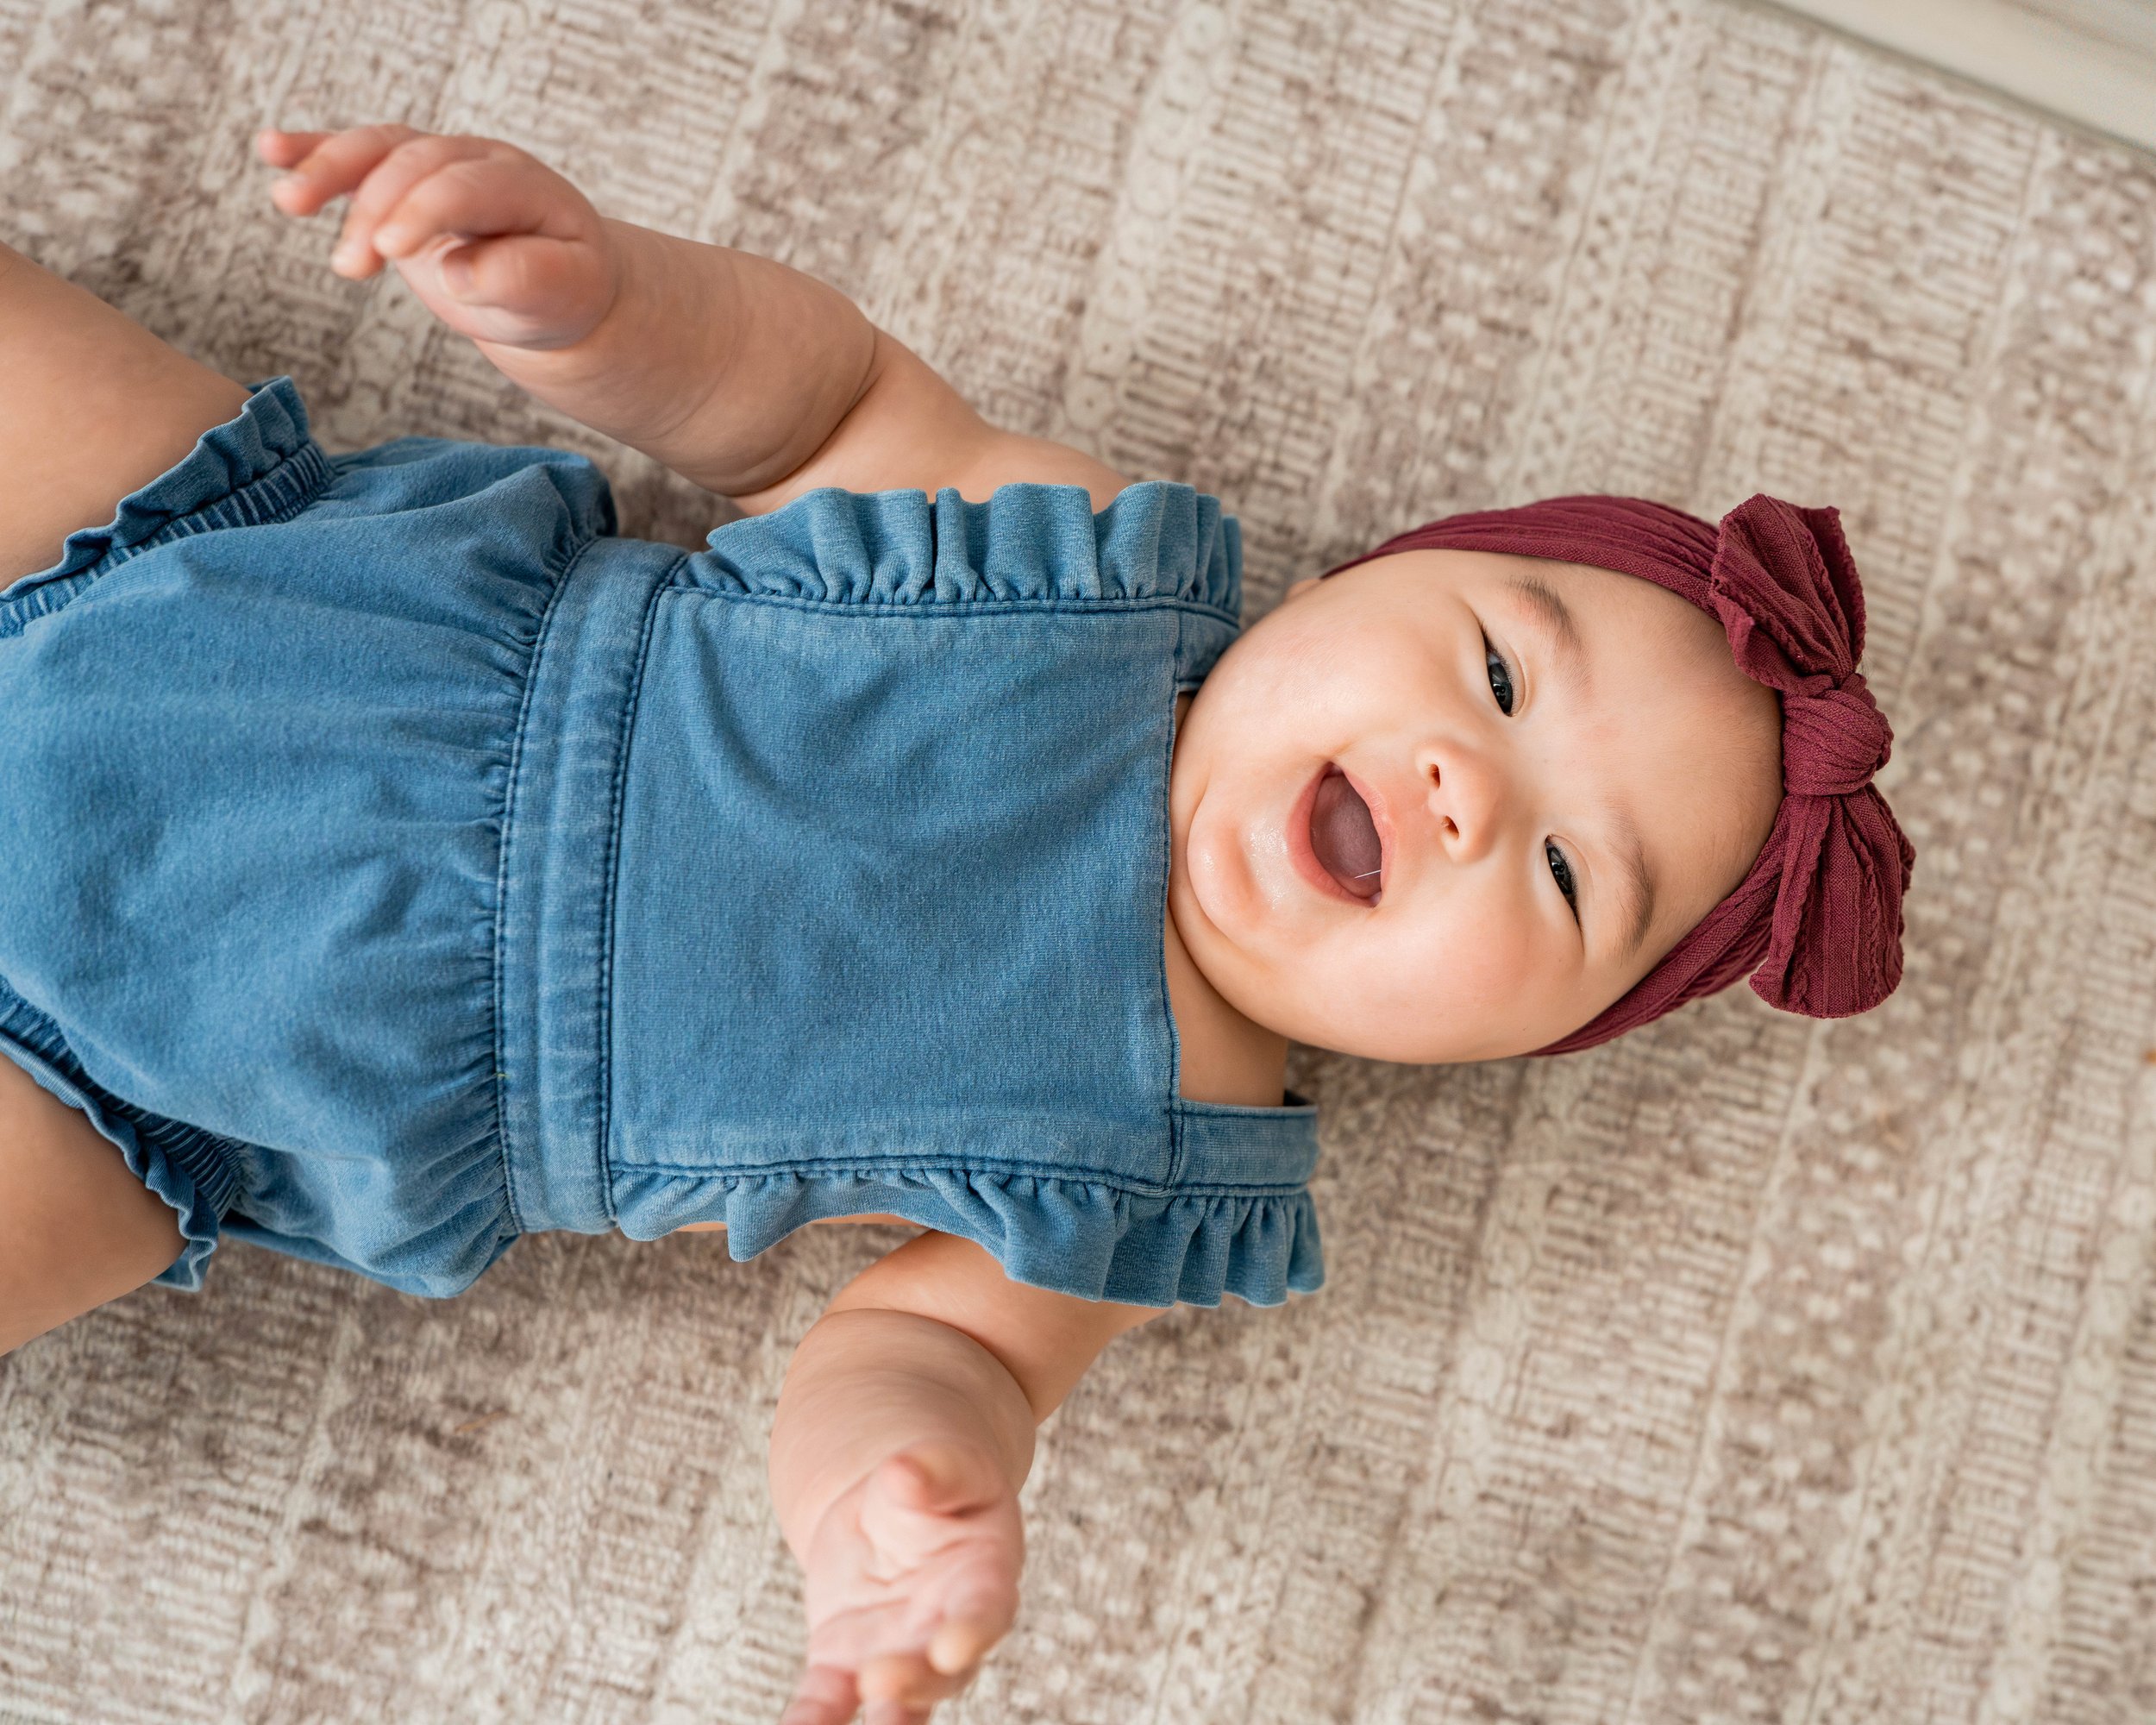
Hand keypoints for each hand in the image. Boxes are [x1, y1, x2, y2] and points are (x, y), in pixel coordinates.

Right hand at [257, 125, 618, 350]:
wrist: (556, 288)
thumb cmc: (562, 291)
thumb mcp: (562, 293)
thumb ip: (522, 279)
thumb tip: (460, 272)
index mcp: (522, 184)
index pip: (464, 185)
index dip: (423, 210)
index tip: (389, 250)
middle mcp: (476, 160)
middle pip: (413, 163)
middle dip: (373, 207)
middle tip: (348, 267)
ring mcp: (436, 165)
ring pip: (377, 150)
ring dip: (328, 170)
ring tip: (288, 202)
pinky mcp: (402, 182)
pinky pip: (357, 157)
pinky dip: (313, 151)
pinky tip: (271, 150)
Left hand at [785, 1442, 1022, 1724]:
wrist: (893, 1508)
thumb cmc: (936, 1484)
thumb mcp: (943, 1465)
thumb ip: (934, 1469)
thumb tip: (902, 1472)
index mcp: (985, 1579)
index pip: (985, 1613)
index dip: (972, 1632)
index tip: (952, 1648)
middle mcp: (945, 1632)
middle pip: (939, 1672)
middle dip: (913, 1682)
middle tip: (879, 1681)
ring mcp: (895, 1655)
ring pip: (893, 1701)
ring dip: (880, 1716)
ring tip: (864, 1721)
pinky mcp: (843, 1664)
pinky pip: (827, 1701)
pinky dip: (811, 1722)